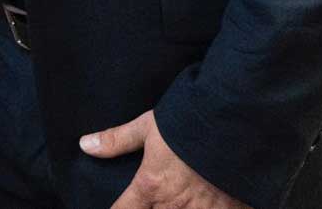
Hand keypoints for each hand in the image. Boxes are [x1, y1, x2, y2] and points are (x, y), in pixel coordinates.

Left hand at [79, 109, 250, 208]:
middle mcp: (173, 206)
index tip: (121, 207)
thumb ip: (117, 140)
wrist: (235, 121)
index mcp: (151, 187)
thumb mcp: (149, 127)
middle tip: (155, 200)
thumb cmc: (189, 121)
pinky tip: (205, 203)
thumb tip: (85, 145)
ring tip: (181, 201)